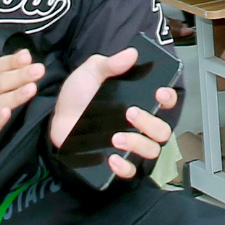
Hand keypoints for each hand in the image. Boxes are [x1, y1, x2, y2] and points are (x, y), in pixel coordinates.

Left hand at [49, 48, 179, 181]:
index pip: (167, 102)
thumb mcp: (91, 72)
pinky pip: (130, 171)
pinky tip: (112, 158)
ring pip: (152, 150)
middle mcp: (139, 125)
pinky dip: (125, 167)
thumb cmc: (78, 95)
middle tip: (130, 112)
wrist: (55, 118)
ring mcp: (128, 144)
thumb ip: (109, 63)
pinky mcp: (112, 161)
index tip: (159, 92)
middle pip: (163, 130)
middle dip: (150, 123)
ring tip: (117, 137)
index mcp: (139, 101)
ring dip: (139, 144)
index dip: (169, 98)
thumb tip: (131, 54)